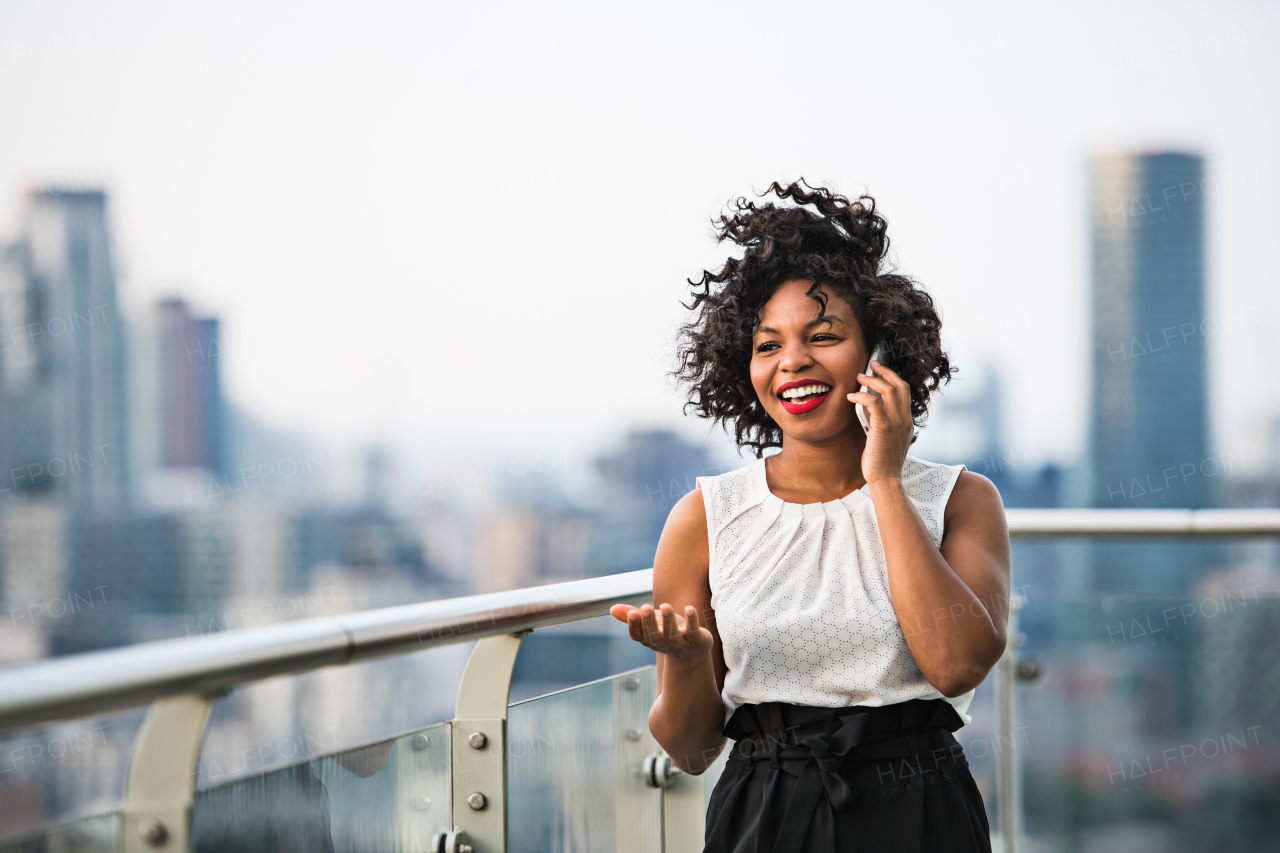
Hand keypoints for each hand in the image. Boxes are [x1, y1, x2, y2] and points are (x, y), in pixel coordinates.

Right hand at [610, 602, 713, 666]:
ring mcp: (680, 644)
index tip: (632, 613)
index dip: (635, 626)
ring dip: (669, 620)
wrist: (693, 652)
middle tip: (645, 607)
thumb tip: (611, 609)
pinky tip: (689, 608)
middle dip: (650, 622)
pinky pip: (693, 631)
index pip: (638, 636)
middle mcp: (663, 644)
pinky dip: (692, 620)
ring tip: (665, 606)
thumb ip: (633, 616)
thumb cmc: (667, 632)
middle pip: (654, 635)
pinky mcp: (696, 640)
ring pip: (673, 633)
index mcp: (649, 640)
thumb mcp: (650, 623)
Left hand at [846, 360, 912, 486]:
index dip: (893, 378)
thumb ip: (881, 422)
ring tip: (858, 377)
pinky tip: (850, 396)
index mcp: (907, 422)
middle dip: (885, 372)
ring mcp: (896, 423)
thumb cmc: (881, 463)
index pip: (905, 392)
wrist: (885, 479)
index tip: (880, 371)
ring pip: (888, 390)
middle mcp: (905, 420)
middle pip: (900, 385)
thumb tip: (869, 407)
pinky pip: (873, 403)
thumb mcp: (885, 438)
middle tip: (871, 365)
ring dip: (872, 380)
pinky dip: (861, 396)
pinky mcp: (883, 428)